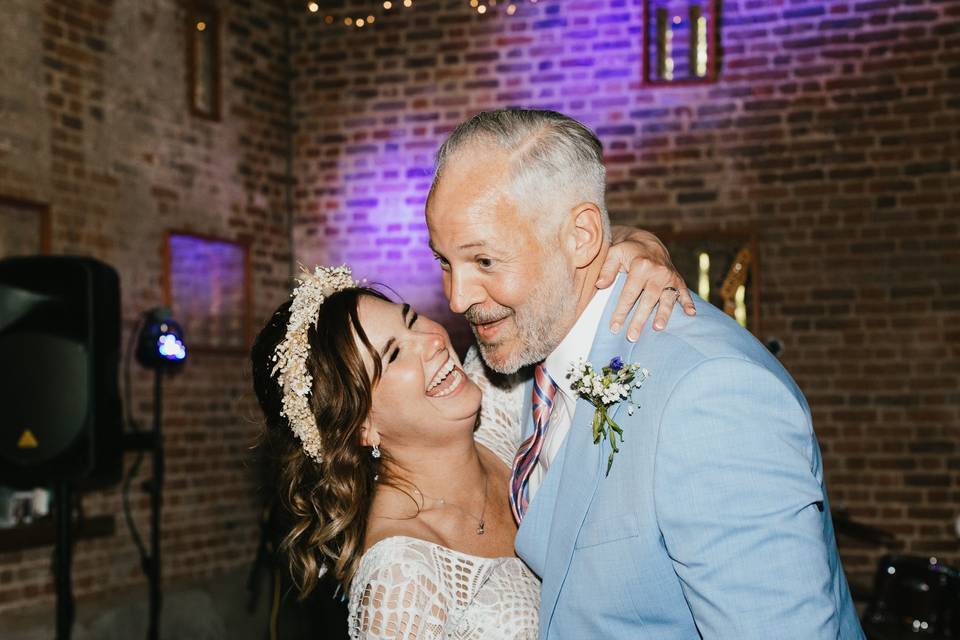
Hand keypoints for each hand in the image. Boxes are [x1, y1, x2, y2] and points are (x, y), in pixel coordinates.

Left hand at [596, 226, 695, 340]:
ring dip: (663, 314)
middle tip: (632, 336)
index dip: (621, 311)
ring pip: (666, 299)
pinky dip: (688, 303)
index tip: (614, 327)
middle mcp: (657, 272)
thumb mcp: (614, 253)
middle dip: (639, 319)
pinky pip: (684, 292)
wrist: (648, 242)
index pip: (629, 294)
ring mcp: (669, 277)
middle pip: (648, 300)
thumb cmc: (628, 251)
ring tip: (658, 328)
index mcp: (640, 266)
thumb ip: (607, 269)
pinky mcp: (678, 280)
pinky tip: (691, 314)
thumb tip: (600, 284)